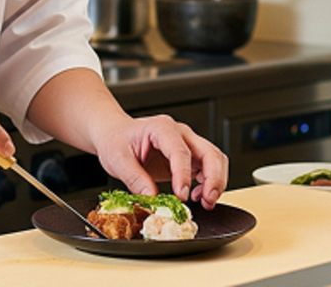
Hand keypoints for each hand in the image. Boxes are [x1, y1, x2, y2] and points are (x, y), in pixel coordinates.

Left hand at [93, 115, 228, 209]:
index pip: (181, 152)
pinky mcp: (188, 155)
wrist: (114, 134)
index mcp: (162, 128)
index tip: (182, 195)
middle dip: (214, 178)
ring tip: (206, 202)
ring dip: (216, 181)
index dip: (184, 175)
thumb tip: (151, 198)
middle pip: (209, 152)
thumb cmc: (116, 140)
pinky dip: (209, 182)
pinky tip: (197, 196)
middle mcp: (179, 133)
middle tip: (208, 201)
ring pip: (215, 159)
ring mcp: (186, 143)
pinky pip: (208, 167)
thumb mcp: (117, 159)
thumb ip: (134, 178)